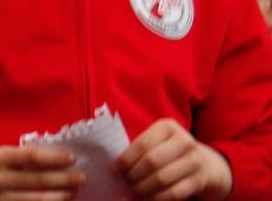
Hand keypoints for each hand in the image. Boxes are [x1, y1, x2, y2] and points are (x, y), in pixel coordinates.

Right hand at [0, 147, 83, 200]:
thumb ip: (20, 158)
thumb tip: (54, 159)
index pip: (32, 157)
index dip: (55, 158)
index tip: (71, 157)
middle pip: (39, 180)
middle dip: (64, 179)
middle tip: (81, 176)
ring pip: (38, 200)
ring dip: (61, 195)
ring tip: (74, 191)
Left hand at [115, 118, 231, 199]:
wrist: (205, 163)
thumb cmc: (169, 151)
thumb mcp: (157, 141)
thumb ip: (138, 149)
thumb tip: (115, 168)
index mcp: (168, 127)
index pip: (142, 145)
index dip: (126, 159)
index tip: (115, 170)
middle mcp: (184, 141)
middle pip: (152, 162)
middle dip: (133, 175)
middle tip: (124, 182)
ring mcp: (195, 161)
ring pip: (162, 179)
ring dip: (143, 188)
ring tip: (133, 190)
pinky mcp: (199, 180)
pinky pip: (173, 193)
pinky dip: (156, 198)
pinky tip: (146, 198)